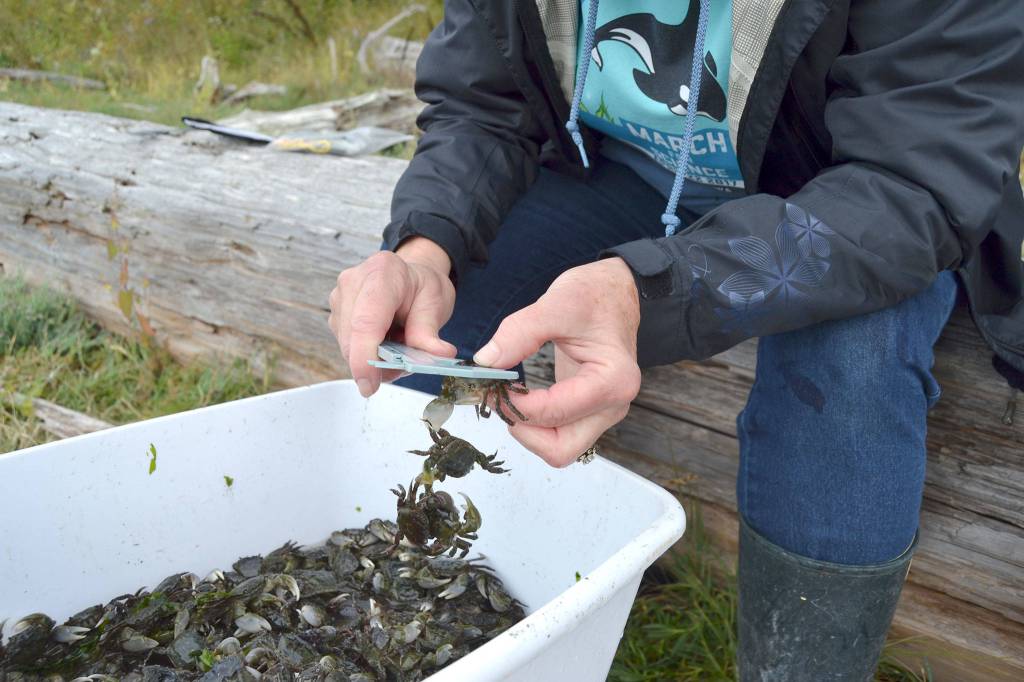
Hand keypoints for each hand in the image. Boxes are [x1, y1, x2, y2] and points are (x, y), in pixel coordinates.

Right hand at [329, 238, 455, 396]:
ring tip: (398, 343)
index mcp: (383, 273)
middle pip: (353, 339)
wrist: (412, 276)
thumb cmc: (422, 287)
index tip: (370, 385)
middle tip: (404, 364)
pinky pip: (347, 345)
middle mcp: (353, 282)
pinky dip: (367, 352)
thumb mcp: (436, 303)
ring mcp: (340, 298)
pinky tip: (385, 340)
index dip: (364, 357)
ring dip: (372, 357)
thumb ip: (430, 332)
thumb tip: (439, 355)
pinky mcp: (336, 314)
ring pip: (347, 347)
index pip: (366, 321)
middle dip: (375, 362)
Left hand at [473, 257, 641, 466]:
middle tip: (499, 399)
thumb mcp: (555, 305)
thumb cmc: (594, 295)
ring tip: (508, 397)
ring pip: (559, 448)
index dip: (514, 405)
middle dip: (523, 429)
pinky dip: (535, 424)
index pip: (554, 413)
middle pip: (561, 448)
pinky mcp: (591, 411)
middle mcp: (613, 406)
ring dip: (528, 430)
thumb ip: (519, 333)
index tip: (489, 385)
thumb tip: (486, 362)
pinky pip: (560, 434)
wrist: (615, 292)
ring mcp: (603, 412)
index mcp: (612, 382)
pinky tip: (520, 397)